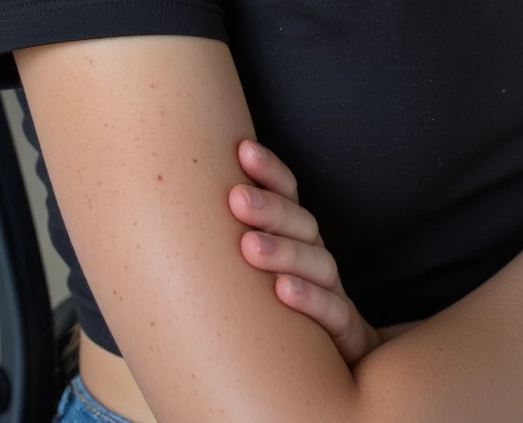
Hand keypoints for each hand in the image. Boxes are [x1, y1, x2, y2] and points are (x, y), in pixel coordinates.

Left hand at [229, 140, 383, 364]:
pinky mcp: (347, 335)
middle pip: (303, 225)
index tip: (243, 149)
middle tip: (237, 198)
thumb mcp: (255, 278)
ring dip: (284, 252)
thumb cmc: (283, 318)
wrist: (336, 372)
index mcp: (298, 242)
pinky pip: (333, 314)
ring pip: (318, 264)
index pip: (289, 197)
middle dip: (271, 208)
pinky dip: (310, 300)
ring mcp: (334, 295)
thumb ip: (235, 244)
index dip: (271, 172)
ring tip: (249, 246)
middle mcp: (318, 261)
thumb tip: (175, 210)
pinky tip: (282, 291)